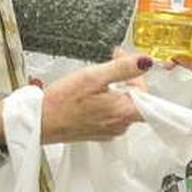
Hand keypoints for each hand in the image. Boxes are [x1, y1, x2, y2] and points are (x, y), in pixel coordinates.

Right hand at [0, 52, 149, 146]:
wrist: (40, 122)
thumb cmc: (62, 102)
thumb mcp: (94, 76)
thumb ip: (123, 68)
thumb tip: (145, 62)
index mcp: (123, 112)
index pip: (151, 99)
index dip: (143, 79)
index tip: (133, 66)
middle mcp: (120, 125)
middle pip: (137, 98)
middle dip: (127, 77)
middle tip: (113, 60)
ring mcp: (110, 130)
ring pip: (123, 104)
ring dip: (116, 87)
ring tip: (98, 77)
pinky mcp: (100, 131)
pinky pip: (112, 112)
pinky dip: (106, 99)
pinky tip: (91, 92)